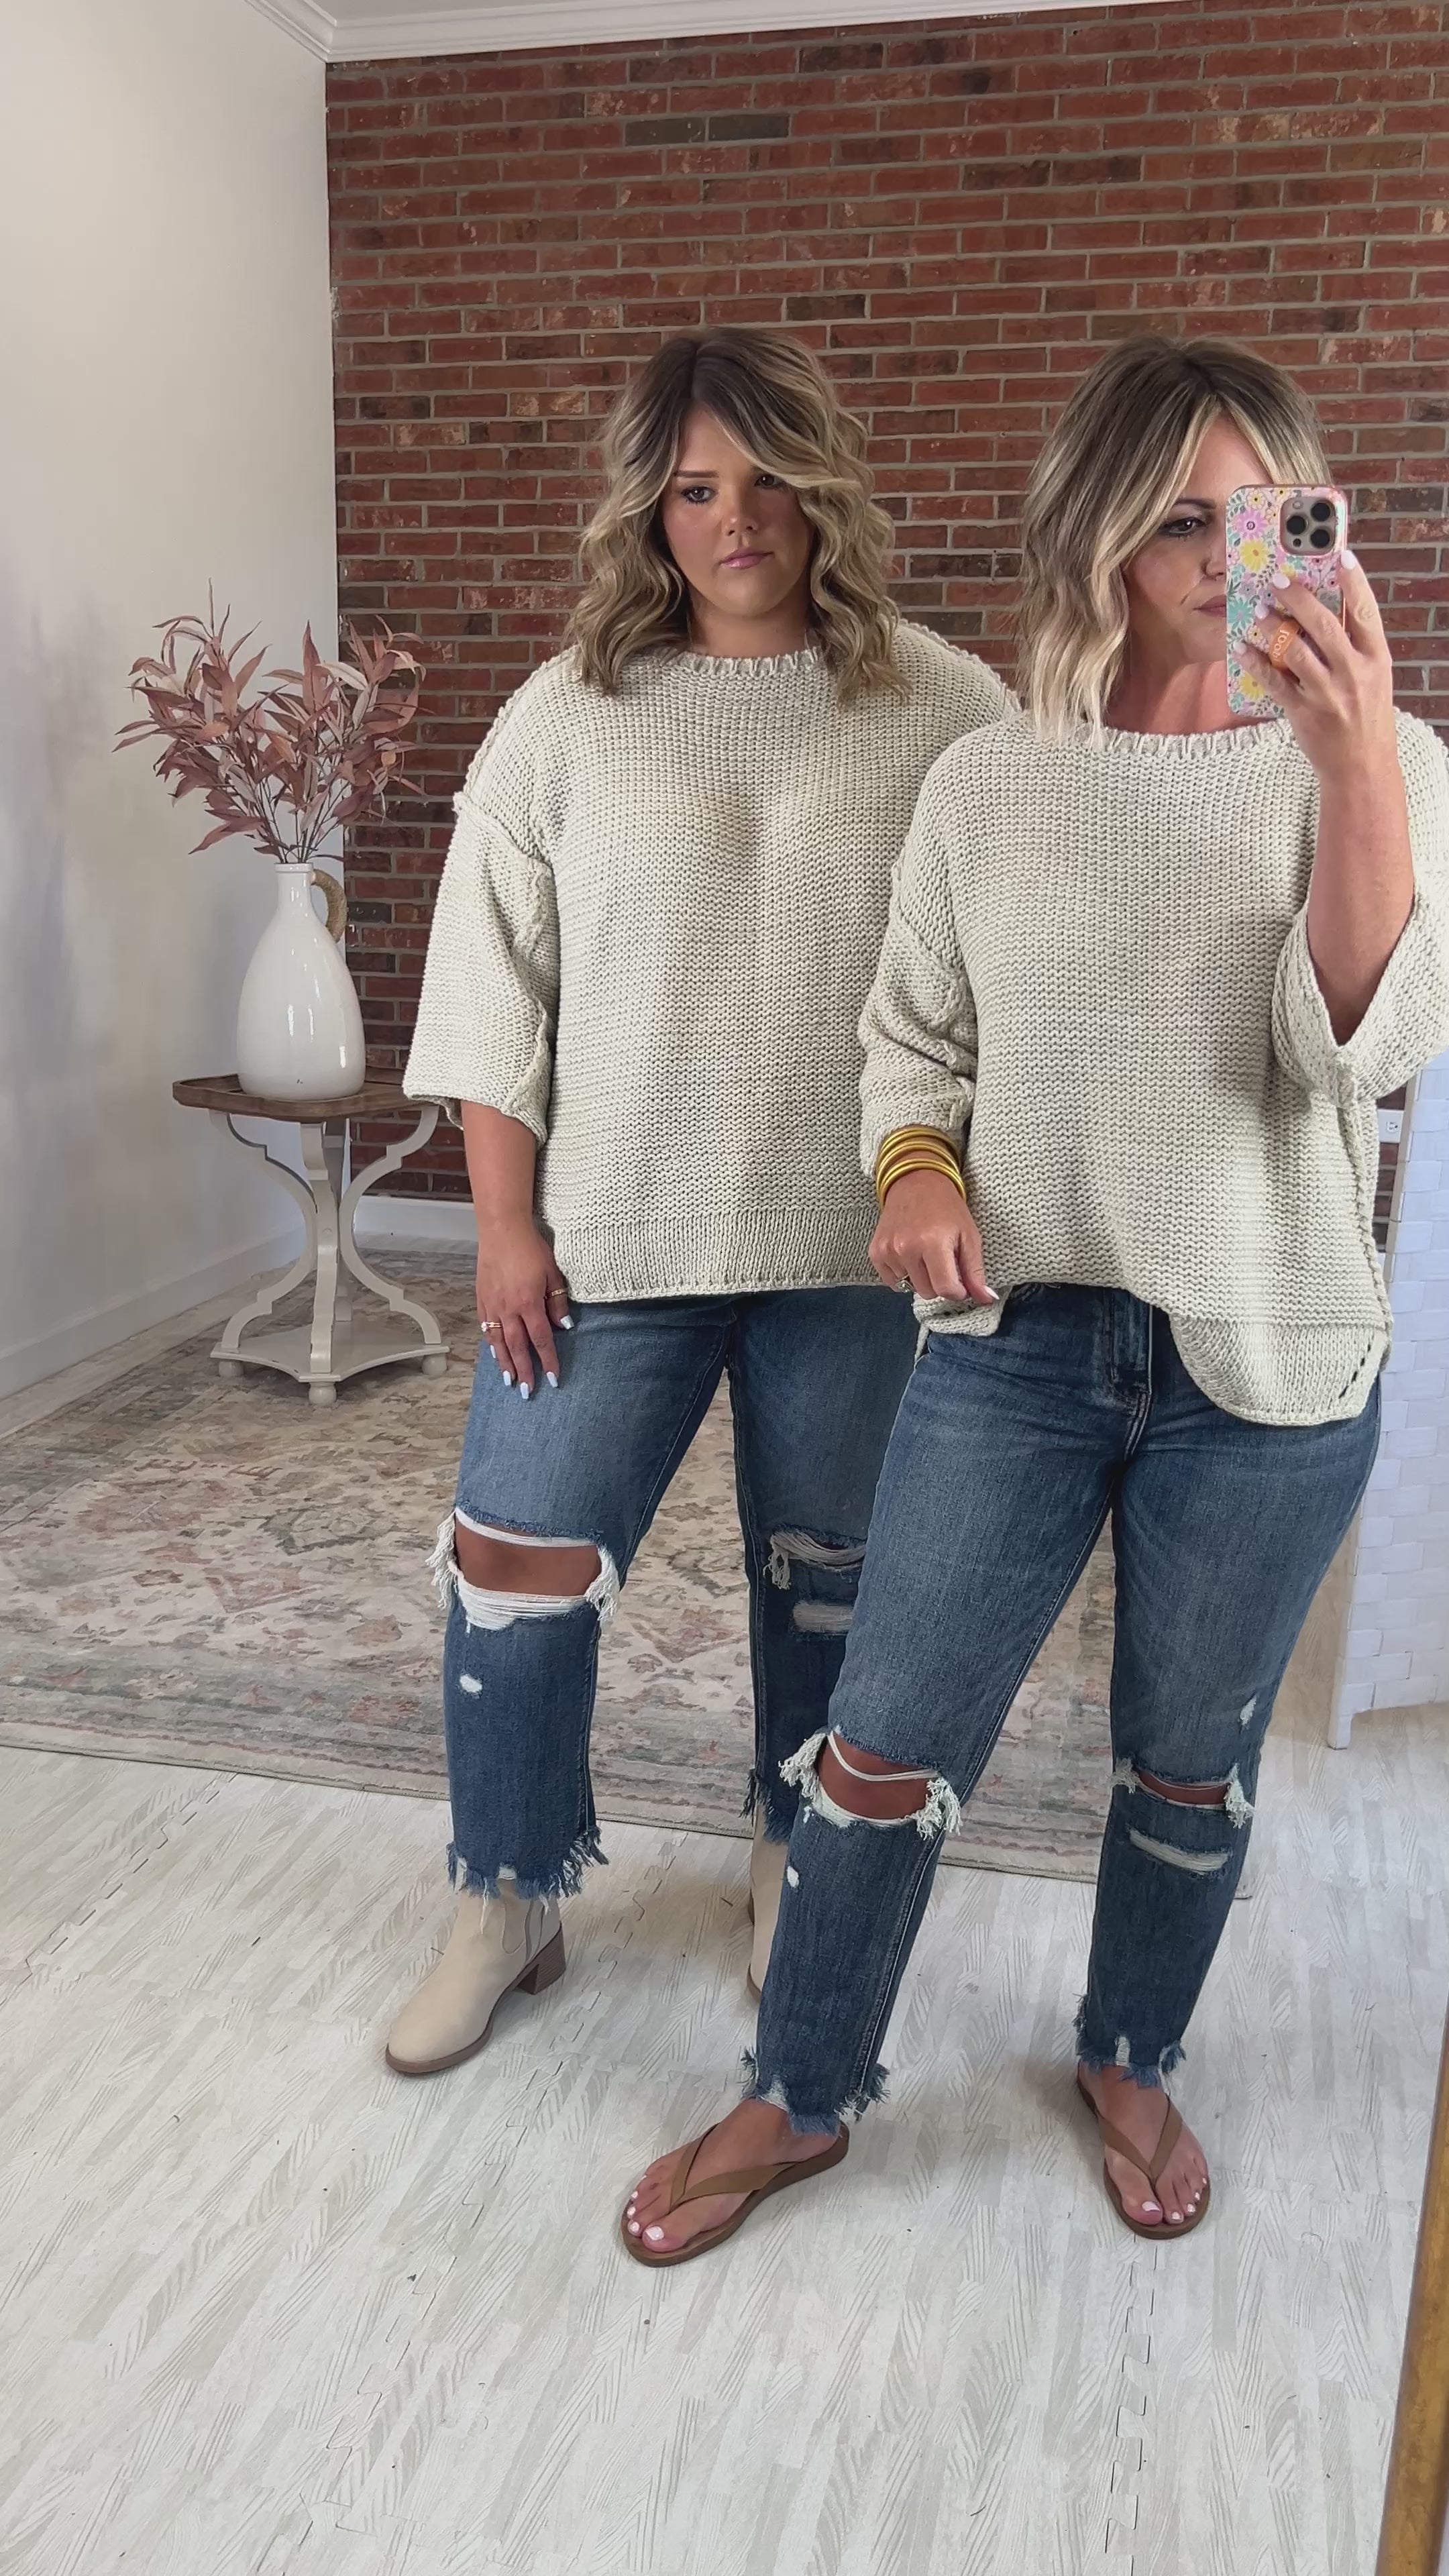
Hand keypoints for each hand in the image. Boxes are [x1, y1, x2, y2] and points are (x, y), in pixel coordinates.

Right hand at [476, 1217, 571, 1395]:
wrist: (501, 1229)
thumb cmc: (531, 1248)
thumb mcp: (553, 1272)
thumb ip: (557, 1300)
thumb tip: (564, 1325)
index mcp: (529, 1302)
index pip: (541, 1339)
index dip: (548, 1360)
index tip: (553, 1379)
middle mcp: (508, 1308)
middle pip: (518, 1347)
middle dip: (524, 1371)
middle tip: (528, 1392)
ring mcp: (492, 1304)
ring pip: (498, 1341)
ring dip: (504, 1363)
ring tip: (509, 1381)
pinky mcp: (482, 1298)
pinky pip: (486, 1327)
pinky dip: (491, 1343)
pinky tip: (494, 1354)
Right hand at [868, 1170, 996, 1304]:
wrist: (916, 1182)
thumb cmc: (947, 1208)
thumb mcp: (969, 1236)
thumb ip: (976, 1271)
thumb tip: (986, 1299)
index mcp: (934, 1243)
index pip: (946, 1289)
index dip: (958, 1291)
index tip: (960, 1281)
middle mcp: (907, 1248)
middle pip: (928, 1292)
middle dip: (939, 1283)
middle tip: (943, 1260)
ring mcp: (888, 1251)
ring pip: (910, 1288)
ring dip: (921, 1278)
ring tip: (925, 1254)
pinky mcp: (876, 1252)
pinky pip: (892, 1282)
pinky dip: (903, 1275)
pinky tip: (910, 1255)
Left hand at [1243, 554, 1397, 783]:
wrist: (1362, 766)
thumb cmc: (1366, 715)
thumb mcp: (1374, 676)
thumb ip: (1355, 646)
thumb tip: (1328, 609)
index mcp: (1376, 658)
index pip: (1365, 611)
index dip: (1354, 582)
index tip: (1341, 556)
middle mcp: (1354, 672)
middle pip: (1323, 624)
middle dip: (1298, 597)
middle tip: (1278, 580)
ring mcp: (1327, 693)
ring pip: (1294, 650)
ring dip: (1272, 626)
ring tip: (1258, 610)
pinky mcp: (1303, 712)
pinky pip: (1273, 681)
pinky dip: (1255, 662)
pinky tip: (1242, 648)